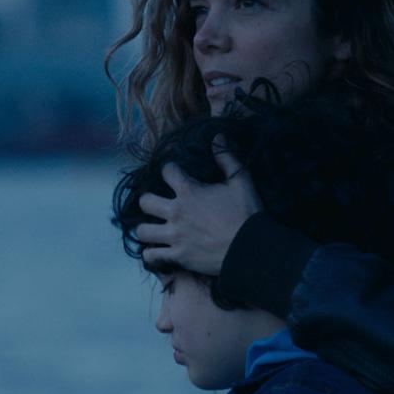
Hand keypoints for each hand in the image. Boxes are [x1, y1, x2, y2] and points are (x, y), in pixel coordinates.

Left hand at [135, 136, 260, 275]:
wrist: (251, 248)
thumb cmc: (246, 213)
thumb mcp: (241, 181)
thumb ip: (226, 158)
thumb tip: (218, 137)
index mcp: (189, 192)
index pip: (166, 171)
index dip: (169, 169)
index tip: (174, 173)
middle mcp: (176, 212)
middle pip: (145, 201)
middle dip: (148, 199)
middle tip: (157, 203)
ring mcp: (175, 236)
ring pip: (142, 231)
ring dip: (146, 228)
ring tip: (154, 228)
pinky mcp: (178, 256)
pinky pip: (151, 256)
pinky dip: (151, 254)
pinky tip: (157, 251)